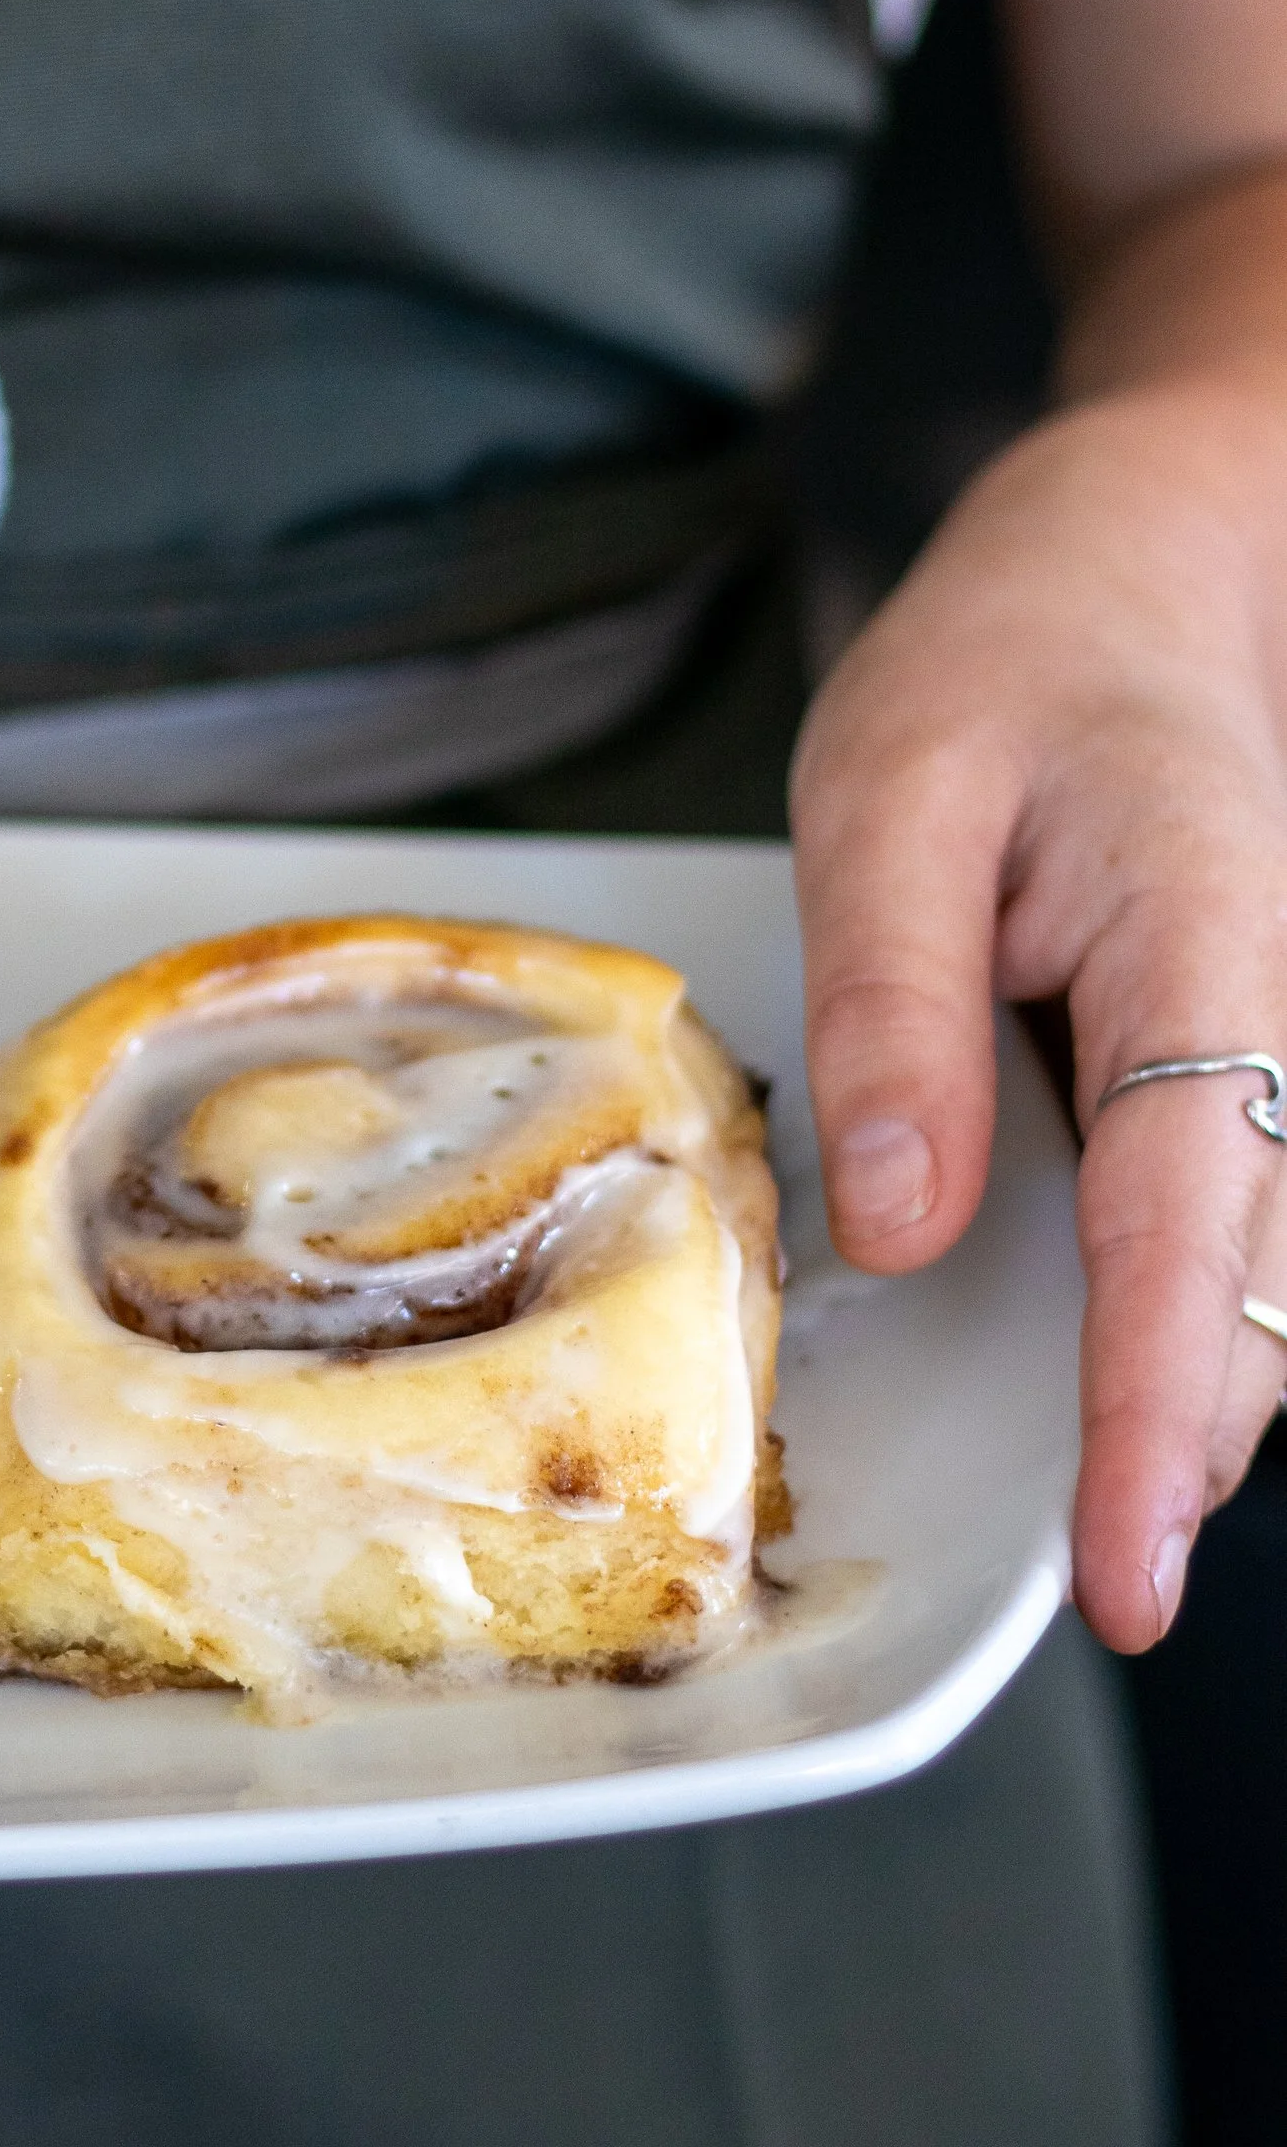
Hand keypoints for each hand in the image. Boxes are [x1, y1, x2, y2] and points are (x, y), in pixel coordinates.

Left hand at [792, 360, 1286, 1649]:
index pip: (1192, 1226)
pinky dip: (1145, 1308)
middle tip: (1089, 1586)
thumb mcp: (896, 789)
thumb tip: (905, 1228)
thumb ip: (897, 1002)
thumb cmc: (1018, 653)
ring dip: (1169, 1393)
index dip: (1156, 1417)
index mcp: (1201, 949)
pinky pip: (1196, 1218)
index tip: (1127, 1574)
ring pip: (1238, 1276)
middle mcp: (1263, 1026)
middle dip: (1179, 1451)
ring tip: (1077, 1508)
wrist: (1142, 560)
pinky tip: (1061, 1353)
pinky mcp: (1211, 1067)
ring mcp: (1249, 1054)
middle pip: (1249, 1294)